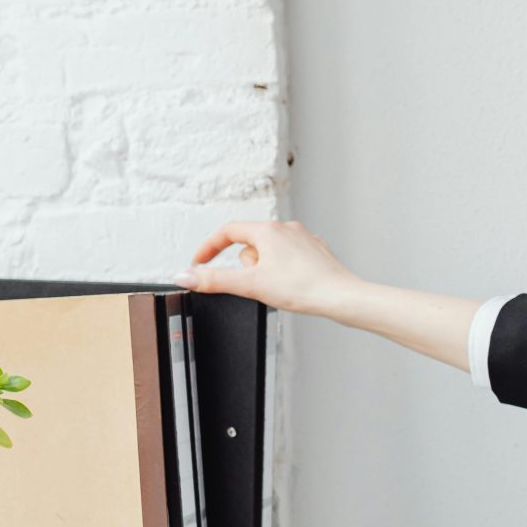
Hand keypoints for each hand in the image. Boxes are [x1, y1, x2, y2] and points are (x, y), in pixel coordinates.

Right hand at [182, 220, 359, 317]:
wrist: (341, 298)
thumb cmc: (303, 288)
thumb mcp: (250, 285)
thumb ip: (215, 280)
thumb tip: (186, 276)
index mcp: (268, 230)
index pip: (227, 232)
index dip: (209, 248)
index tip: (199, 263)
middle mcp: (287, 228)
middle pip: (249, 245)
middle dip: (247, 267)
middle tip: (258, 285)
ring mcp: (303, 239)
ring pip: (269, 253)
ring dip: (265, 270)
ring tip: (280, 288)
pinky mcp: (315, 253)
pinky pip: (288, 260)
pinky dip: (283, 273)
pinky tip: (292, 286)